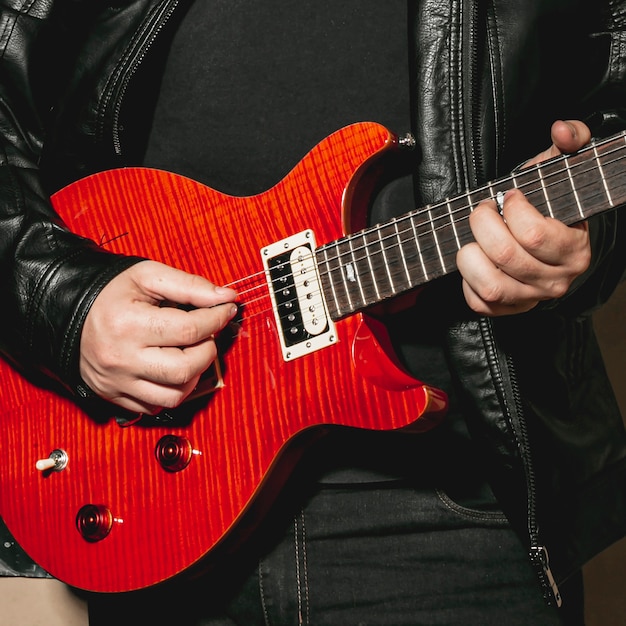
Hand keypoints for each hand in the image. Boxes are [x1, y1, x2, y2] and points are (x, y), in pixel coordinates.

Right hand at [79, 260, 237, 413]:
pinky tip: (170, 368)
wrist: (67, 312)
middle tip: (205, 335)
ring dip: (193, 375)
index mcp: (128, 324)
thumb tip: (227, 298)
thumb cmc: (110, 293)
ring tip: (189, 352)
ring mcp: (117, 382)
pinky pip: (155, 407)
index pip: (190, 330)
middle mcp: (121, 358)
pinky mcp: (114, 397)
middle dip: (207, 351)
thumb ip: (191, 286)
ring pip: (174, 395)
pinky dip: (172, 390)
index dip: (216, 319)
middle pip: (186, 369)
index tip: (225, 311)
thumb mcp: (148, 276)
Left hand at [456, 120, 591, 315]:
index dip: (511, 210)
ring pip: (490, 286)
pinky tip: (476, 262)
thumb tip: (561, 130)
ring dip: (471, 257)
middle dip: (482, 225)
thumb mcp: (563, 170)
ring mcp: (531, 299)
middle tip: (481, 211)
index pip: (534, 234)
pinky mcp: (507, 310)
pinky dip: (467, 283)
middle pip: (506, 257)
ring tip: (474, 240)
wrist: (547, 244)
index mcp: (573, 250)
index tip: (507, 197)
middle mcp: (555, 281)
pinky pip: (479, 303)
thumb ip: (571, 142)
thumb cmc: (549, 206)